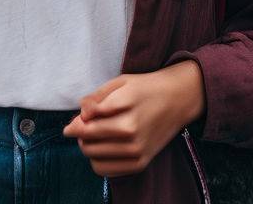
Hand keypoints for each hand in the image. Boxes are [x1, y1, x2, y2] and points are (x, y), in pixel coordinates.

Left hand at [63, 61, 205, 176]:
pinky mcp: (140, 163)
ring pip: (93, 156)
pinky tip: (103, 147)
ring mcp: (137, 149)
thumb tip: (80, 115)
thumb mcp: (120, 82)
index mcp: (126, 105)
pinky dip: (98, 160)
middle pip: (87, 140)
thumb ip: (97, 97)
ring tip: (94, 135)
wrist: (177, 100)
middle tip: (84, 124)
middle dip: (79, 133)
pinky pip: (105, 170)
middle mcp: (132, 130)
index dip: (76, 121)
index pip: (88, 121)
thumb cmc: (145, 88)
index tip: (75, 120)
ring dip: (87, 146)